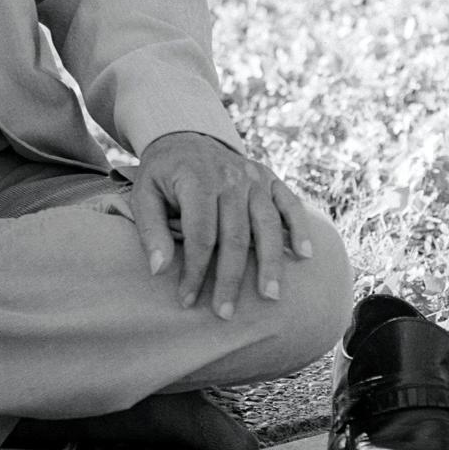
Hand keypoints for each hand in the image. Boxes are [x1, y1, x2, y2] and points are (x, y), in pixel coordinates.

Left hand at [131, 132, 314, 319]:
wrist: (185, 136)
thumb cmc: (163, 174)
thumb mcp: (144, 193)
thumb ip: (150, 230)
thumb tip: (158, 271)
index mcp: (196, 180)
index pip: (201, 235)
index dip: (195, 271)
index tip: (188, 300)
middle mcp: (229, 177)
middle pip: (235, 236)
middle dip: (230, 278)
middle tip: (225, 313)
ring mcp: (252, 177)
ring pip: (266, 224)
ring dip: (270, 262)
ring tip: (270, 296)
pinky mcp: (269, 177)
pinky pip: (290, 203)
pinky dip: (299, 227)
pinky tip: (305, 255)